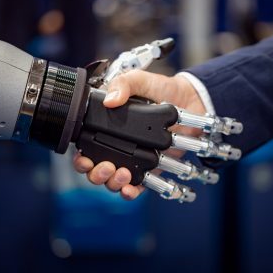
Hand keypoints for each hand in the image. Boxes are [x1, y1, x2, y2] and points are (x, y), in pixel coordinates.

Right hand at [73, 70, 205, 199]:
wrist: (191, 100)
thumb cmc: (162, 89)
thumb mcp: (140, 80)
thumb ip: (123, 84)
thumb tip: (109, 100)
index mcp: (108, 127)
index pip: (86, 147)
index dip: (81, 157)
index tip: (85, 159)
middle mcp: (118, 146)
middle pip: (96, 169)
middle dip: (96, 174)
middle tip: (106, 167)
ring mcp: (134, 158)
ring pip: (114, 180)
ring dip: (113, 183)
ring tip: (122, 174)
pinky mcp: (151, 168)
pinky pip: (138, 186)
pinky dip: (131, 192)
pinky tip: (131, 189)